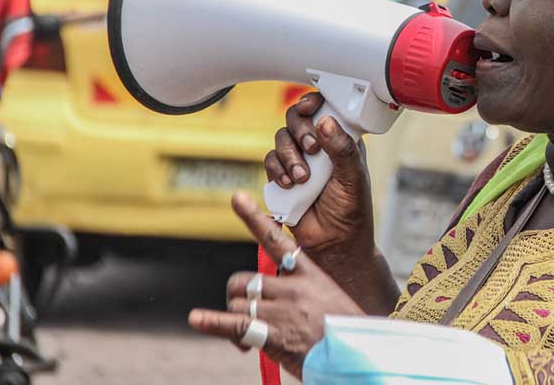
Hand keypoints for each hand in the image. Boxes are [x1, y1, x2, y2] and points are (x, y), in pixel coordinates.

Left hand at [189, 192, 362, 378]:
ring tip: (248, 339)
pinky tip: (196, 319)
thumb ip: (298, 290)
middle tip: (245, 311)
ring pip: (239, 305)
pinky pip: (235, 324)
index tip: (237, 198)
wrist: (357, 355)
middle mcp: (294, 288)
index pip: (277, 241)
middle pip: (246, 281)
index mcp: (309, 273)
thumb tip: (266, 295)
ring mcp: (283, 311)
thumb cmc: (342, 330)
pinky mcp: (274, 335)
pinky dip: (212, 322)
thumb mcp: (327, 298)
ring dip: (237, 320)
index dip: (254, 219)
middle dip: (239, 296)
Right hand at [265, 92, 375, 261]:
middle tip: (311, 148)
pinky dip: (276, 169)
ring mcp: (299, 160)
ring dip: (289, 155)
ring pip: (281, 139)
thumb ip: (342, 149)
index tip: (309, 107)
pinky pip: (270, 161)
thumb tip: (325, 122)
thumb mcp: (353, 178)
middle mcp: (319, 146)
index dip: (314, 103)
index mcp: (341, 140)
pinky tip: (289, 183)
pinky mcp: (282, 176)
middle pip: (296, 119)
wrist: (334, 244)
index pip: (324, 109)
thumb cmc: (351, 211)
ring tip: (302, 177)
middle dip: (300, 130)